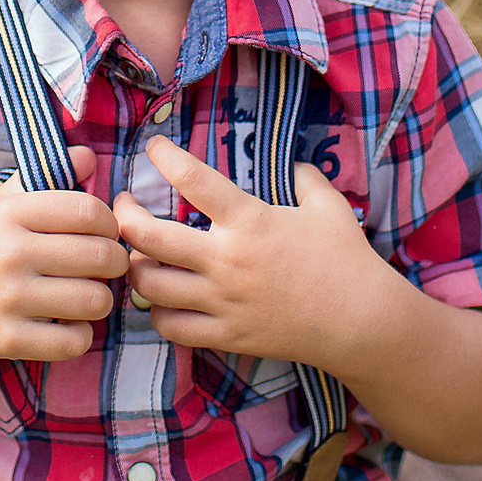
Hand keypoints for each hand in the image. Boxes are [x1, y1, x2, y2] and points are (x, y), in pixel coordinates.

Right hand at [0, 145, 126, 362]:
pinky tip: (69, 323)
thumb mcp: (4, 201)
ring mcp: (8, 299)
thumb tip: (89, 156)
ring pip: (94, 300)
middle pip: (101, 256)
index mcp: (10, 213)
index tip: (104, 231)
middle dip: (116, 261)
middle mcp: (9, 254)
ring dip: (101, 299)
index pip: (88, 210)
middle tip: (107, 264)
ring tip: (89, 293)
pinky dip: (82, 335)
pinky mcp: (8, 340)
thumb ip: (49, 173)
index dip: (109, 222)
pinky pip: (73, 342)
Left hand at [111, 137, 393, 372]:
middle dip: (124, 216)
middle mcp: (227, 261)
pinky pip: (172, 327)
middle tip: (121, 206)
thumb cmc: (347, 259)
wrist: (361, 322)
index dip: (165, 156)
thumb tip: (294, 163)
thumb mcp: (329, 206)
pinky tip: (161, 300)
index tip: (154, 145)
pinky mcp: (226, 335)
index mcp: (250, 221)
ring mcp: (223, 302)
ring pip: (150, 285)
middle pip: (148, 237)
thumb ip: (306, 177)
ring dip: (135, 267)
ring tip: (136, 255)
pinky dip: (158, 313)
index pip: (193, 180)